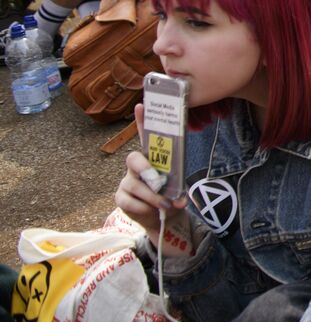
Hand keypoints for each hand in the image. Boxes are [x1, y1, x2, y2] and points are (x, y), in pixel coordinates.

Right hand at [114, 107, 191, 247]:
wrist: (164, 216)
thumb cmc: (171, 193)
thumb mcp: (177, 184)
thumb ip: (177, 186)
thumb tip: (178, 198)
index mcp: (152, 157)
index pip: (146, 137)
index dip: (142, 121)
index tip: (141, 105)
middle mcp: (136, 166)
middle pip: (133, 159)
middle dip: (145, 169)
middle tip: (158, 181)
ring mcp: (127, 182)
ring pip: (134, 184)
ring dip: (152, 196)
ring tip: (165, 204)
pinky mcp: (121, 198)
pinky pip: (129, 201)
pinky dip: (144, 207)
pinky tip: (151, 210)